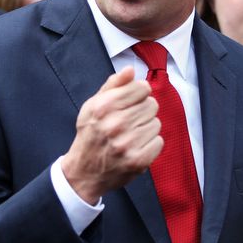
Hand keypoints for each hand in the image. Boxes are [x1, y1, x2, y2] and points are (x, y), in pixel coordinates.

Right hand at [62, 66, 163, 203]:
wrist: (83, 172)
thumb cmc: (91, 134)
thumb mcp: (93, 106)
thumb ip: (113, 85)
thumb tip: (131, 70)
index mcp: (104, 107)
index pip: (142, 88)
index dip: (139, 94)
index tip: (132, 102)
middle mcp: (115, 124)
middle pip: (152, 105)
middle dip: (142, 111)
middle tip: (129, 122)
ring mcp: (127, 144)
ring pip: (156, 123)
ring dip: (146, 128)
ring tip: (131, 135)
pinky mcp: (138, 160)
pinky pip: (159, 141)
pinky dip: (150, 144)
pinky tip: (135, 147)